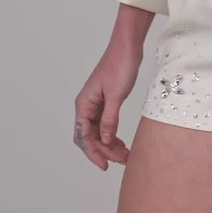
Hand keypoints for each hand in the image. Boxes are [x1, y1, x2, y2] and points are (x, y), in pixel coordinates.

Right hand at [73, 39, 142, 169]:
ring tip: (125, 155)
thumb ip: (110, 119)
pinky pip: (106, 124)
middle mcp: (87, 106)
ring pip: (99, 132)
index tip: (104, 165)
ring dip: (110, 145)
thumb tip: (106, 140)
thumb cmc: (120, 65)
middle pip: (91, 137)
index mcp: (84, 104)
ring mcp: (97, 104)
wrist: (128, 46)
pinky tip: (122, 143)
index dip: (93, 152)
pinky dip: (113, 135)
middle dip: (104, 151)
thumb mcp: (116, 95)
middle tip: (122, 160)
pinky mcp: (107, 102)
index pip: (83, 136)